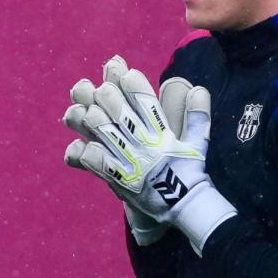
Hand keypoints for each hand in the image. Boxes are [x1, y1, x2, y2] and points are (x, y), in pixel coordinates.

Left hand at [63, 56, 236, 254]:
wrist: (184, 206)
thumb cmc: (190, 173)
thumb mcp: (198, 143)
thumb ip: (197, 116)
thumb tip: (198, 89)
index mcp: (162, 133)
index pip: (146, 102)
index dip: (132, 84)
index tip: (123, 70)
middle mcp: (144, 144)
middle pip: (120, 113)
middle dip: (107, 97)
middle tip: (98, 88)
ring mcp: (130, 162)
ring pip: (105, 133)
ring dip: (91, 119)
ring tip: (80, 109)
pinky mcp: (118, 180)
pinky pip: (97, 163)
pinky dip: (85, 153)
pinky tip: (78, 145)